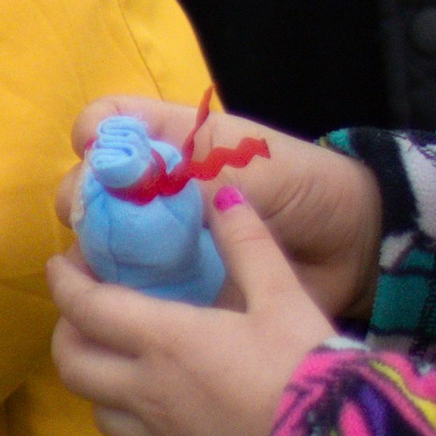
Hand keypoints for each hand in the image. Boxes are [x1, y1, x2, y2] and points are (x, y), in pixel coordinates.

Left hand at [46, 185, 339, 435]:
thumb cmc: (307, 371)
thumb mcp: (283, 295)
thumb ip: (248, 243)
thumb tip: (224, 194)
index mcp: (164, 340)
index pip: (84, 307)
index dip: (64, 281)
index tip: (63, 264)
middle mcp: (150, 394)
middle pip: (73, 366)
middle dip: (68, 333)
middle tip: (87, 312)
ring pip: (102, 415)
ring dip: (101, 384)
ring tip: (124, 361)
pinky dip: (144, 428)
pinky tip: (171, 414)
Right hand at [60, 95, 383, 321]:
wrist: (352, 249)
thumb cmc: (304, 186)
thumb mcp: (251, 165)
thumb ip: (196, 174)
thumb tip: (136, 189)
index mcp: (173, 143)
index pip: (110, 125)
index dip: (94, 136)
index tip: (93, 157)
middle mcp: (156, 191)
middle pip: (93, 189)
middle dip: (83, 203)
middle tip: (91, 227)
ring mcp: (163, 244)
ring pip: (103, 247)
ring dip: (93, 259)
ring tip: (98, 275)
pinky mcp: (177, 293)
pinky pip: (134, 298)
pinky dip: (120, 304)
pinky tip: (115, 311)